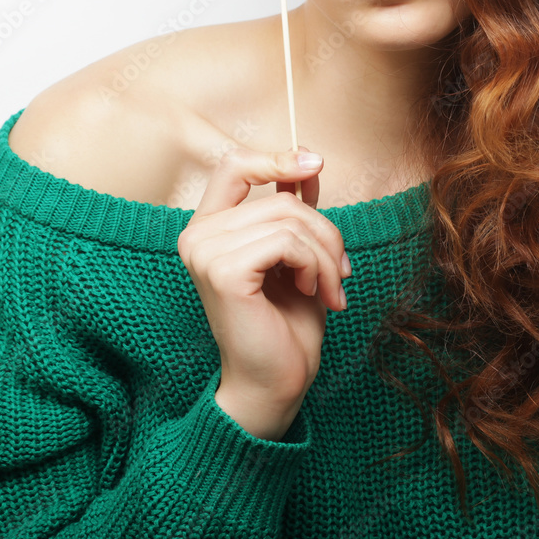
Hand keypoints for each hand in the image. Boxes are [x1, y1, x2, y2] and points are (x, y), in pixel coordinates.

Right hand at [177, 144, 350, 433]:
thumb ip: (295, 207)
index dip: (276, 158)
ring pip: (290, 219)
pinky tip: (314, 291)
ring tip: (330, 286)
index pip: (234, 165)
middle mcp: (197, 236)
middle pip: (281, 200)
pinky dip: (314, 265)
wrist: (276, 380)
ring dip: (326, 254)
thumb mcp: (297, 252)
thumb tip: (309, 162)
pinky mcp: (223, 271)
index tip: (315, 162)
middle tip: (340, 270)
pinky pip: (287, 242)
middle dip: (325, 232)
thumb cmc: (285, 320)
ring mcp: (205, 252)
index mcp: (209, 227)